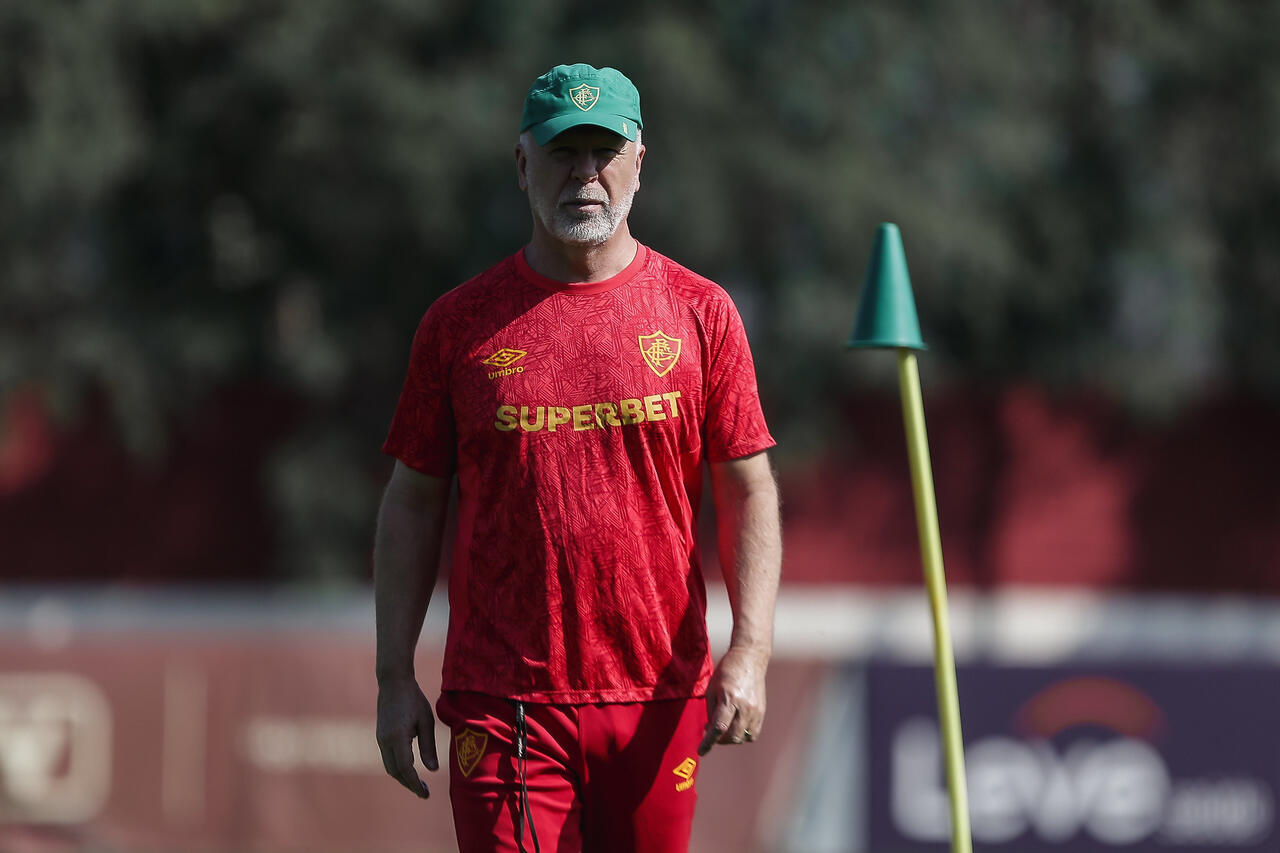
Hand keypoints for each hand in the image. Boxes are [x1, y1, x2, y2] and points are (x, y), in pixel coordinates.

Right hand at [376, 677, 438, 796]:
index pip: (405, 768)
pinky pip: (388, 758)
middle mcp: (385, 741)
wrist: (393, 682)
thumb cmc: (414, 699)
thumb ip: (428, 746)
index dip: (415, 784)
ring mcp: (380, 739)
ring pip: (390, 766)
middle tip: (425, 792)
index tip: (425, 794)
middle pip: (395, 771)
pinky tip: (410, 769)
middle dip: (409, 784)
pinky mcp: (380, 736)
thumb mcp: (426, 721)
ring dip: (403, 777)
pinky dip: (398, 767)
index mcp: (397, 737)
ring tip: (419, 783)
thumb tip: (432, 770)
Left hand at [698, 645, 767, 755]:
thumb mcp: (712, 688)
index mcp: (730, 698)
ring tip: (724, 727)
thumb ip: (711, 711)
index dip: (708, 743)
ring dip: (730, 738)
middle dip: (719, 740)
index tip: (701, 751)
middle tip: (711, 732)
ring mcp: (756, 711)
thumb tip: (710, 731)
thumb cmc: (726, 671)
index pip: (719, 728)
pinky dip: (742, 735)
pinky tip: (735, 726)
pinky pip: (752, 734)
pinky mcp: (761, 712)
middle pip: (732, 737)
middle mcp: (745, 707)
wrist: (750, 659)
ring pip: (742, 738)